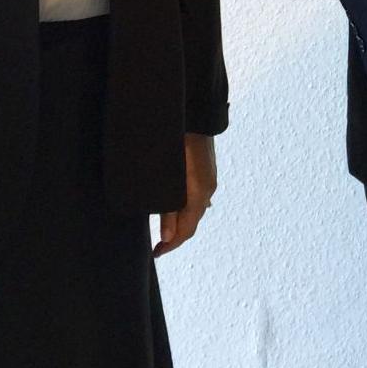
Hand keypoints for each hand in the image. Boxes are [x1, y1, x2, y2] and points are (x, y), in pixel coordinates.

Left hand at [154, 134, 216, 256]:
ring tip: (165, 226)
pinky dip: (188, 207)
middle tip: (158, 243)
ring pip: (196, 210)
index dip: (171, 244)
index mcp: (198, 194)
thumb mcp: (170, 178)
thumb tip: (168, 235)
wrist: (195, 115)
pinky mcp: (207, 171)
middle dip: (176, 235)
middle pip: (193, 222)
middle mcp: (207, 190)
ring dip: (182, 221)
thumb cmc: (178, 143)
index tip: (156, 252)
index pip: (186, 230)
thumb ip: (168, 207)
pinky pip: (199, 198)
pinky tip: (179, 206)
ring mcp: (209, 180)